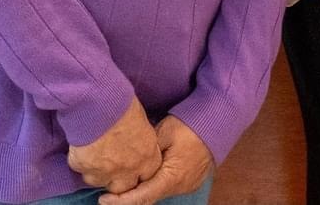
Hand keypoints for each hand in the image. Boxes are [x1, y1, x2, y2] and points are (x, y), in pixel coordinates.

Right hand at [66, 98, 161, 193]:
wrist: (98, 99)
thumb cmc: (122, 102)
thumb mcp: (140, 118)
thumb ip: (139, 136)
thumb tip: (133, 135)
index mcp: (147, 156)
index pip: (146, 176)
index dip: (135, 169)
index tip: (128, 161)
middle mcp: (129, 169)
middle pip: (122, 187)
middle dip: (115, 178)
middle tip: (108, 161)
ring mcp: (106, 172)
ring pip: (98, 181)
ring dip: (95, 171)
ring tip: (91, 151)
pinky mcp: (85, 168)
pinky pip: (80, 169)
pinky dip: (79, 160)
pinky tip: (79, 144)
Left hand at [99, 115, 213, 204]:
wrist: (216, 123)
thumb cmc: (188, 126)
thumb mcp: (162, 133)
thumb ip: (146, 150)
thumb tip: (129, 159)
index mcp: (171, 177)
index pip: (142, 196)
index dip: (121, 201)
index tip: (103, 199)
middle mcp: (179, 187)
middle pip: (149, 199)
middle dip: (128, 199)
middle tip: (107, 194)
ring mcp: (186, 186)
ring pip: (158, 193)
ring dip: (140, 193)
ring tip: (120, 186)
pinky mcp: (190, 181)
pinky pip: (167, 188)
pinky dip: (152, 187)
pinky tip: (140, 181)